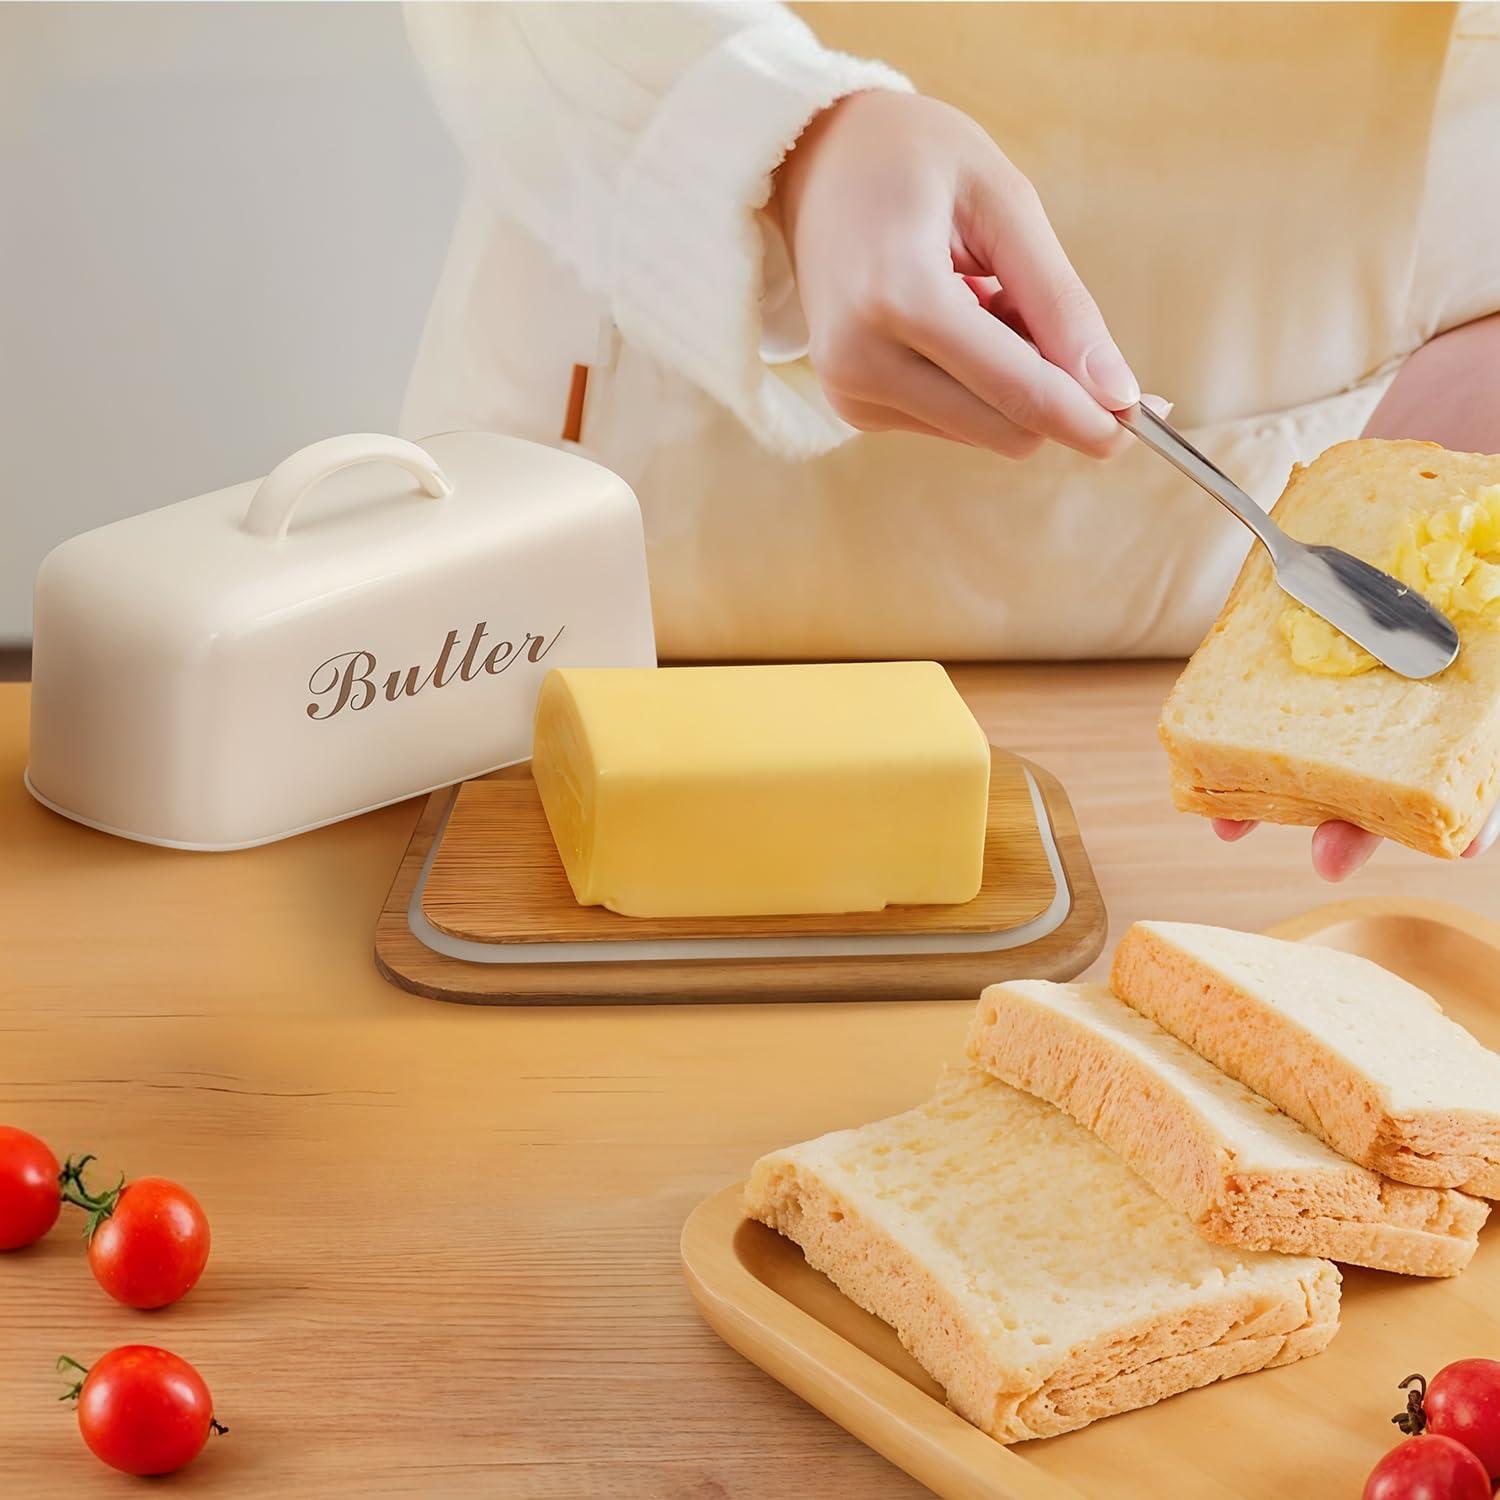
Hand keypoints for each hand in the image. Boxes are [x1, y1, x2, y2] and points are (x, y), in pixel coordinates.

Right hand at [773, 91, 1137, 458]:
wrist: (814, 162)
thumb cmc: (913, 161)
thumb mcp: (1003, 202)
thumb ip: (1060, 300)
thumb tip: (1117, 391)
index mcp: (899, 298)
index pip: (1017, 391)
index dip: (1090, 415)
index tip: (1145, 419)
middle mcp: (861, 361)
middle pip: (1006, 430)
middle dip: (1052, 390)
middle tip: (1045, 311)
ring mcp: (851, 392)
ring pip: (984, 433)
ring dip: (1011, 383)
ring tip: (980, 299)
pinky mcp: (853, 408)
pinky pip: (953, 423)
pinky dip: (976, 385)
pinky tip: (953, 323)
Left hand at [1225, 310, 1499, 880]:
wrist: (1443, 448)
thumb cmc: (1486, 514)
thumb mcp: (1497, 553)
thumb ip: (1491, 595)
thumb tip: (1469, 620)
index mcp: (1474, 697)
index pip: (1479, 772)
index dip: (1473, 816)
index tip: (1460, 846)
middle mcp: (1420, 696)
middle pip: (1393, 780)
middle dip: (1358, 825)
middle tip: (1327, 856)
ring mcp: (1356, 675)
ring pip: (1321, 754)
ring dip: (1281, 795)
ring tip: (1230, 826)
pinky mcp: (1297, 647)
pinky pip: (1261, 696)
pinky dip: (1233, 726)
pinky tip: (1199, 751)